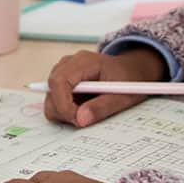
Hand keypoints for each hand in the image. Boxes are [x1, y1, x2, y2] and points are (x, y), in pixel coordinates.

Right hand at [45, 46, 166, 127]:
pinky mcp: (64, 81)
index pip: (59, 81)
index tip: (76, 120)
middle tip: (83, 120)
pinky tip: (83, 108)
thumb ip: (101, 107)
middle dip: (63, 110)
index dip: (62, 104)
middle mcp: (70, 63)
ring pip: (51, 96)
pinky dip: (66, 109)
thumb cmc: (129, 79)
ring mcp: (65, 71)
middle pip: (51, 89)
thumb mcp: (122, 96)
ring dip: (64, 111)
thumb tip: (80, 119)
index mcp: (84, 62)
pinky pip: (55, 98)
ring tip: (86, 112)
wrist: (132, 70)